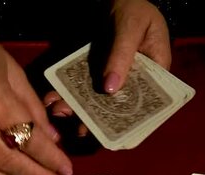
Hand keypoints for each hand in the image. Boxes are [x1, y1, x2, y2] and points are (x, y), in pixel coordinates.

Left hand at [45, 0, 170, 131]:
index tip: (109, 131)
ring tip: (59, 112)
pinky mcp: (90, 70)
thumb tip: (111, 90)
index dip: (127, 121)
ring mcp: (108, 76)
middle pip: (114, 107)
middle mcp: (131, 80)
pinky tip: (51, 98)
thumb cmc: (133, 7)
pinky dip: (64, 92)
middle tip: (79, 129)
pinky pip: (77, 86)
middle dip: (95, 119)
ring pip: (92, 100)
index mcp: (153, 73)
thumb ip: (122, 55)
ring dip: (75, 108)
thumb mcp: (130, 27)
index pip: (144, 105)